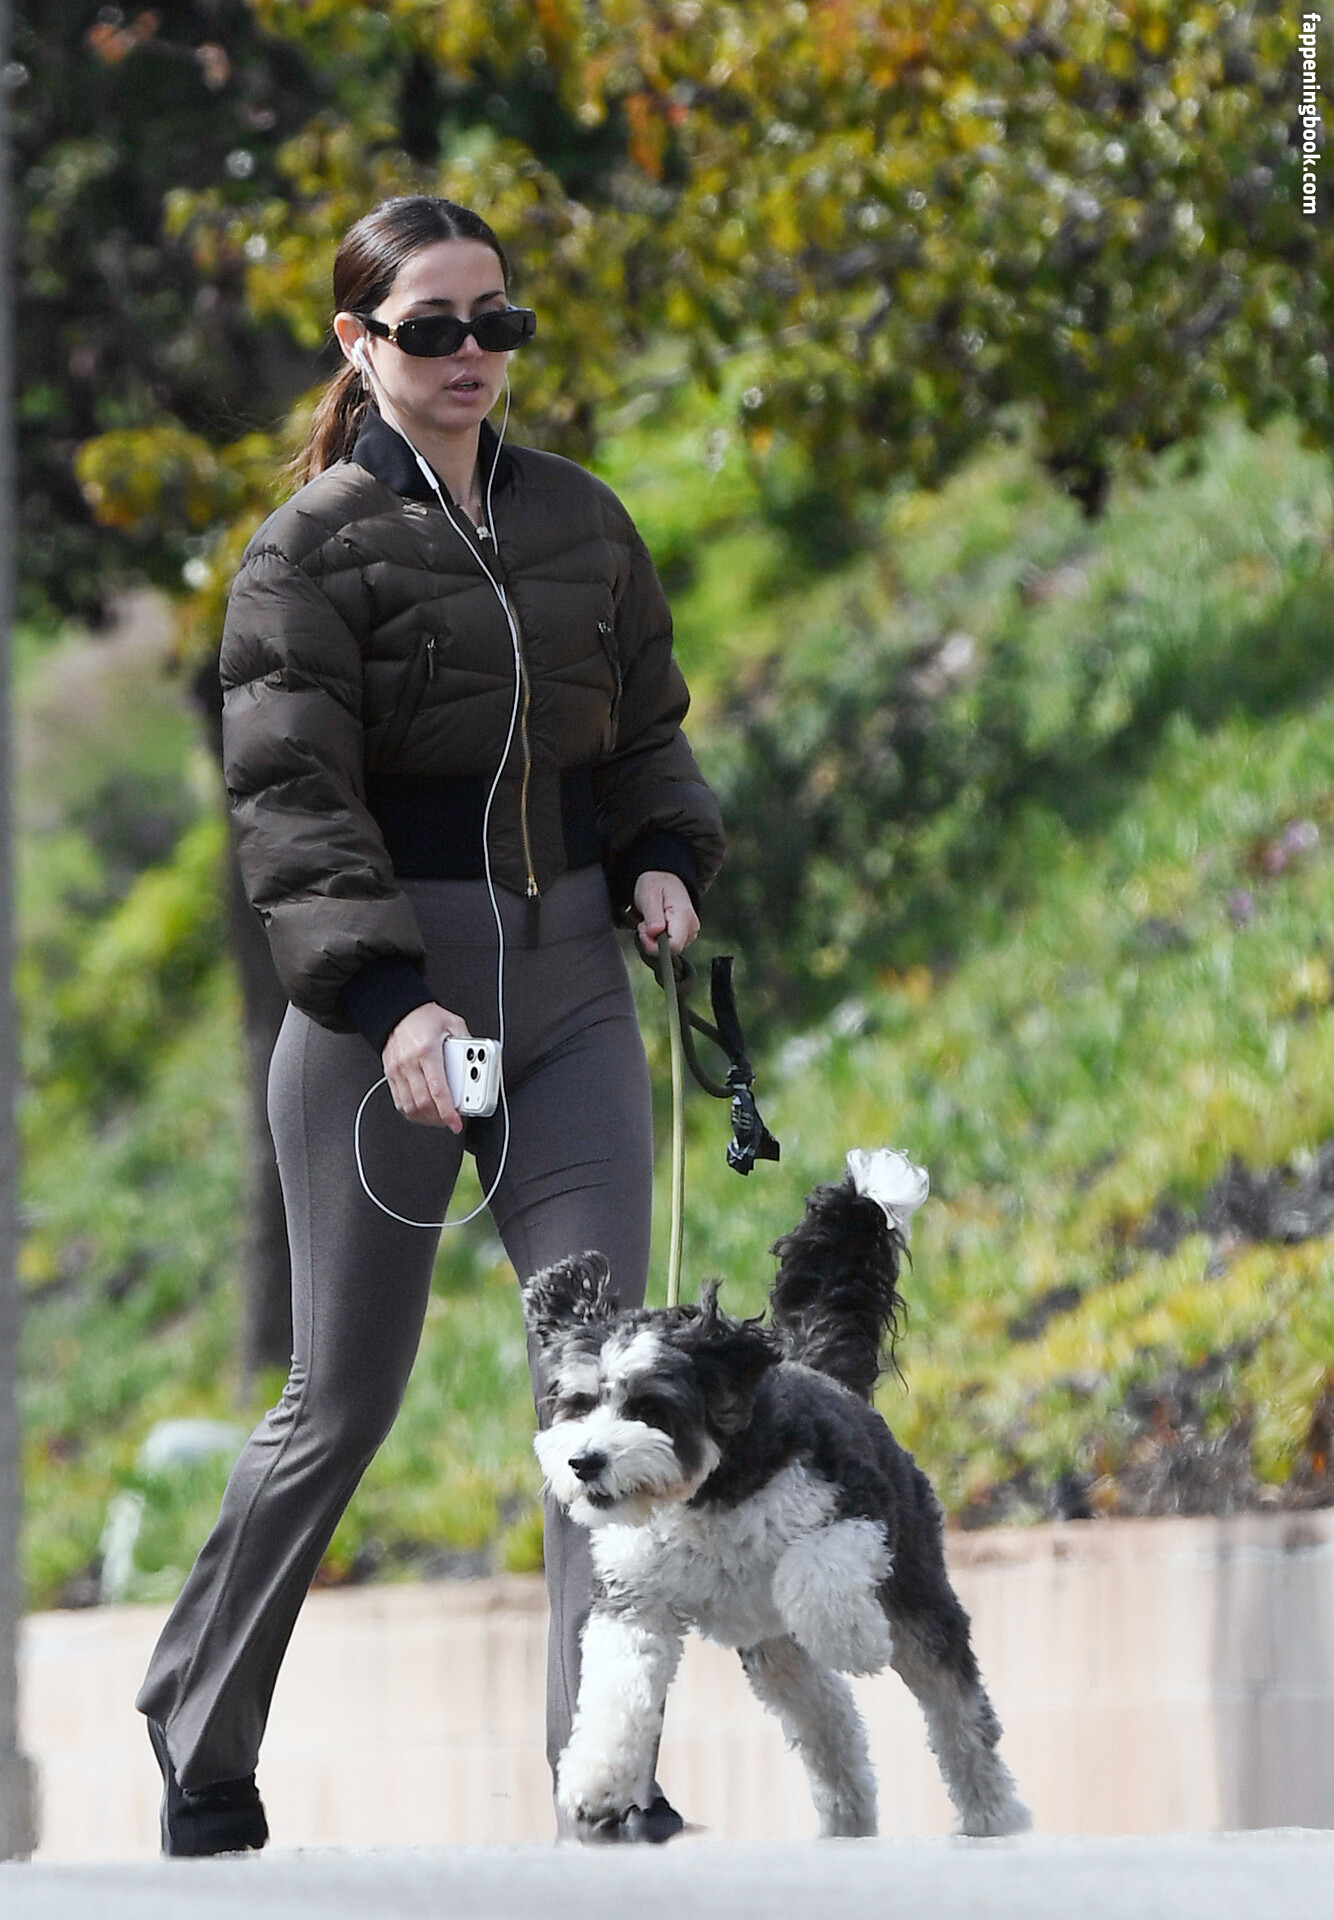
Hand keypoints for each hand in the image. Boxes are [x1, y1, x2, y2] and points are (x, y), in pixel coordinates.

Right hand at [382, 1002, 469, 1131]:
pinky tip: (424, 1112)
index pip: (438, 1090)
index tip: (456, 1122)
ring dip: (426, 1118)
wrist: (399, 1011)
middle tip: (451, 1121)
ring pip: (410, 1106)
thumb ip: (468, 1043)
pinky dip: (412, 1112)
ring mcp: (398, 1070)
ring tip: (439, 1118)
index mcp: (427, 1051)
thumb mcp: (453, 1024)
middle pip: (423, 1103)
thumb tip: (482, 1060)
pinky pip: (399, 1102)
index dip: (448, 1111)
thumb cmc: (425, 1017)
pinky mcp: (390, 1074)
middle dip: (439, 1118)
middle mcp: (409, 1062)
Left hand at [633, 870, 698, 957]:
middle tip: (644, 923)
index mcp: (684, 916)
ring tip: (650, 921)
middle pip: (671, 950)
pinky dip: (659, 939)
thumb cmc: (656, 883)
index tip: (643, 931)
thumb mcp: (649, 895)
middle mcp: (692, 927)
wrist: (665, 877)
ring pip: (669, 950)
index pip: (673, 946)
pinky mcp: (686, 935)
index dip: (654, 945)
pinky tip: (656, 926)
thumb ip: (652, 916)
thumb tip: (654, 934)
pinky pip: (670, 946)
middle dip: (652, 941)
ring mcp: (691, 932)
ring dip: (654, 940)